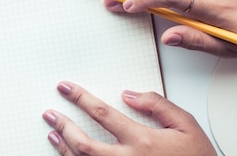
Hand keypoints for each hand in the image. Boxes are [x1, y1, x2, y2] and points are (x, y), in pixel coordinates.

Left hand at [43, 81, 215, 155]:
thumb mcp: (186, 125)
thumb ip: (158, 105)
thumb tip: (130, 94)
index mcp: (142, 141)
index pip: (102, 114)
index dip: (80, 98)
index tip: (65, 88)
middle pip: (84, 143)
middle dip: (63, 125)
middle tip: (50, 113)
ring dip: (64, 147)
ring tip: (53, 132)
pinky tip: (67, 155)